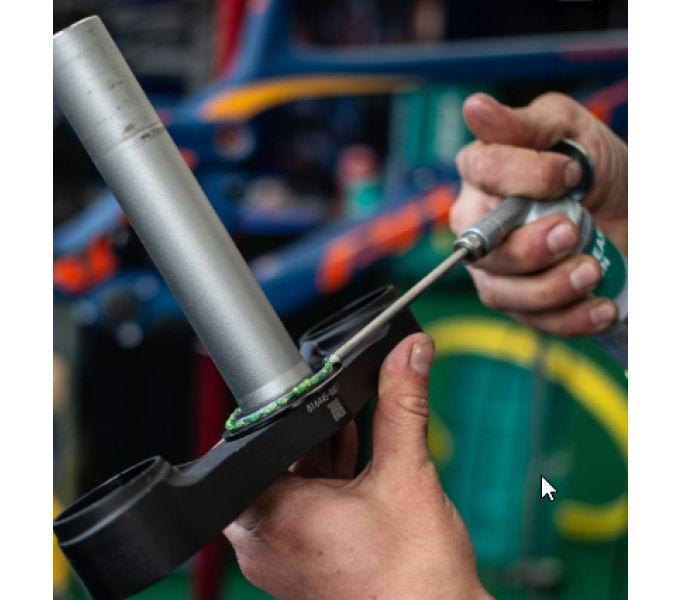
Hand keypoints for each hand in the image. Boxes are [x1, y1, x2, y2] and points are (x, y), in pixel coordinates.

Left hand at [225, 333, 489, 599]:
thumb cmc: (414, 581)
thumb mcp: (409, 475)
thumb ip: (403, 403)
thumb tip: (409, 354)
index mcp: (273, 515)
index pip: (252, 440)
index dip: (280, 409)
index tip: (306, 391)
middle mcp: (264, 542)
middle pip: (273, 459)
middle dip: (310, 431)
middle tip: (343, 412)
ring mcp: (279, 557)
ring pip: (288, 483)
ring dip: (321, 456)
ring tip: (357, 438)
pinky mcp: (300, 564)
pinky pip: (300, 509)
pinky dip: (324, 485)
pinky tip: (356, 470)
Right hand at [451, 92, 627, 335]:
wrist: (630, 214)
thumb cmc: (595, 169)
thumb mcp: (569, 130)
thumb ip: (523, 124)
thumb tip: (475, 108)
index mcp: (483, 175)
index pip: (481, 171)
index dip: (523, 176)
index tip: (569, 174)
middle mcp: (480, 224)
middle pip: (482, 245)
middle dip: (529, 245)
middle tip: (571, 230)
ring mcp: (497, 268)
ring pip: (501, 291)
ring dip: (551, 287)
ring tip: (591, 270)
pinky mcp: (521, 304)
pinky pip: (533, 322)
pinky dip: (570, 318)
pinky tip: (599, 305)